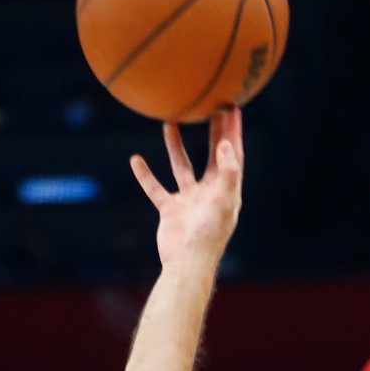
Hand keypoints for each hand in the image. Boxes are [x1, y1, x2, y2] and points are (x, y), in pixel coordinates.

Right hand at [129, 107, 243, 267]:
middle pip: (211, 155)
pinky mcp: (171, 210)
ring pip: (182, 166)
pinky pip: (156, 188)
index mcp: (226, 190)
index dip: (233, 132)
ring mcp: (189, 201)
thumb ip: (227, 172)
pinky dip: (146, 175)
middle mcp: (209, 192)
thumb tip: (226, 144)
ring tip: (170, 121)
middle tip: (209, 106)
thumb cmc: (209, 235)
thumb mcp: (223, 200)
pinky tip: (136, 160)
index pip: (233, 155)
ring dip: (175, 146)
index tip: (232, 108)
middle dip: (212, 132)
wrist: (187, 264)